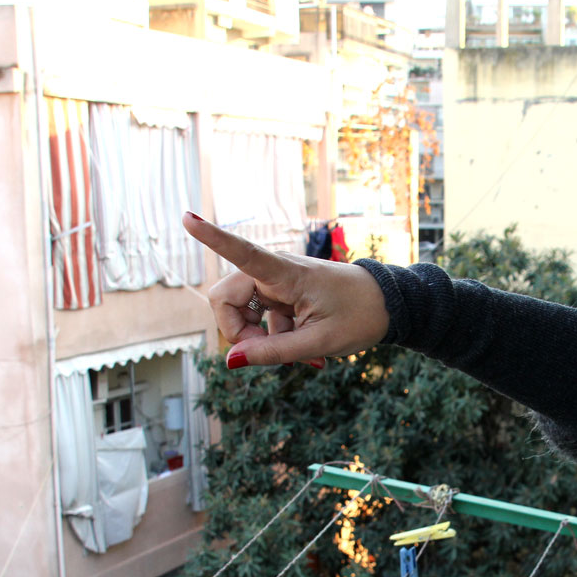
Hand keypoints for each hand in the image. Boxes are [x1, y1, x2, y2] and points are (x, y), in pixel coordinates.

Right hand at [182, 212, 389, 368]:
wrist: (389, 305)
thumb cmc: (361, 317)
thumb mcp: (319, 342)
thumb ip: (274, 351)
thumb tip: (231, 360)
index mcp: (287, 273)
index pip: (244, 252)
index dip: (212, 237)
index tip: (188, 217)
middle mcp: (275, 271)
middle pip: (225, 298)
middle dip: (237, 331)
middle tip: (266, 353)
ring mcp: (277, 282)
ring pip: (240, 311)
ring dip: (258, 337)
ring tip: (298, 352)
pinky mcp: (282, 293)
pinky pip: (259, 317)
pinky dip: (274, 337)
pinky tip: (303, 348)